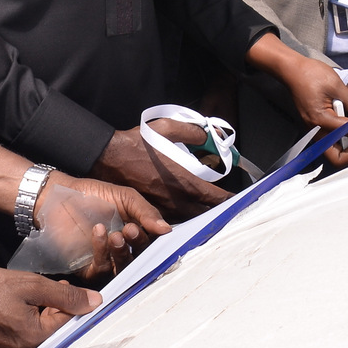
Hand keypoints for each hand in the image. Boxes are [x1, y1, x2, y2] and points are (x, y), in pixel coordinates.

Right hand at [0, 265, 98, 347]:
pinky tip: (9, 313)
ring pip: (34, 342)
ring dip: (36, 322)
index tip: (59, 288)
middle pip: (51, 336)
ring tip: (23, 301)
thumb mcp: (30, 284)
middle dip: (53, 313)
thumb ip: (65, 296)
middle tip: (42, 292)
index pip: (67, 325)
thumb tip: (94, 302)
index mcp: (34, 341)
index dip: (67, 303)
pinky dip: (18, 331)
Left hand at [27, 173, 171, 279]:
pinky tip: (99, 232)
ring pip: (122, 268)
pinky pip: (100, 269)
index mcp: (136, 233)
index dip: (155, 240)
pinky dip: (102, 252)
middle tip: (130, 230)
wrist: (60, 197)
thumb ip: (145, 212)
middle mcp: (123, 249)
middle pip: (140, 258)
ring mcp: (106, 260)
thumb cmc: (94, 195)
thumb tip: (167, 230)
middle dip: (138, 246)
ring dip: (122, 252)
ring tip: (115, 235)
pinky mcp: (87, 268)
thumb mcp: (125, 197)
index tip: (154, 230)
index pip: (153, 244)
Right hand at [89, 127, 228, 221]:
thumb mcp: (166, 128)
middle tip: (229, 206)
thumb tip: (210, 135)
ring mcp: (163, 208)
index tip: (239, 200)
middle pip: (205, 213)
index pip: (214, 197)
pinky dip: (185, 217)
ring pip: (189, 219)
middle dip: (218, 210)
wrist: (108, 157)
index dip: (229, 200)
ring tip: (212, 210)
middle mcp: (175, 198)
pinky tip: (189, 210)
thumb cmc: (137, 143)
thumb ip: (192, 132)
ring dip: (202, 215)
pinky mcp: (152, 211)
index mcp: (182, 180)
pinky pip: (174, 219)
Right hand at [247, 33, 347, 164]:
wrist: (293, 72)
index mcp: (321, 120)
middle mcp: (317, 131)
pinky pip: (331, 140)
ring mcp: (315, 132)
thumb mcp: (336, 85)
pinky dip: (342, 135)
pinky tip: (346, 119)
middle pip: (338, 158)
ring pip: (335, 152)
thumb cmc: (311, 75)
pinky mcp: (317, 128)